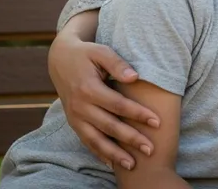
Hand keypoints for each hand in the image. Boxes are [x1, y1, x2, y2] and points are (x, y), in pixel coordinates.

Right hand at [48, 30, 159, 169]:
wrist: (60, 59)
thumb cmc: (87, 53)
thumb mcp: (101, 52)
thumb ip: (118, 64)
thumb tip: (135, 77)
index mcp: (89, 88)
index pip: (118, 105)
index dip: (138, 114)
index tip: (157, 122)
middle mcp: (80, 107)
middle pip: (109, 126)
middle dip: (131, 139)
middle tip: (150, 150)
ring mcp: (75, 117)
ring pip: (96, 140)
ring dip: (114, 154)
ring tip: (132, 165)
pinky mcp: (73, 122)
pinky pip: (86, 141)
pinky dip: (98, 153)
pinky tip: (111, 163)